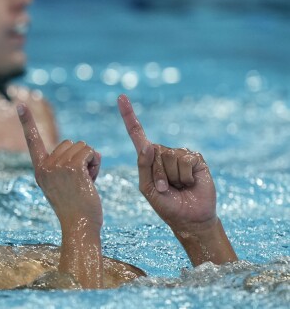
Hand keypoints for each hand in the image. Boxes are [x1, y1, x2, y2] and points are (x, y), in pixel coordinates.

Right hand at [18, 103, 103, 288]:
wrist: (79, 227)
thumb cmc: (76, 210)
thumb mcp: (62, 186)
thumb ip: (63, 166)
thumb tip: (78, 147)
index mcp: (40, 170)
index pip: (32, 141)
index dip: (27, 122)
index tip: (20, 104)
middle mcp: (46, 166)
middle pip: (69, 143)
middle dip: (80, 157)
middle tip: (80, 180)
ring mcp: (58, 166)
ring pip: (82, 146)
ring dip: (90, 161)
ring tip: (86, 182)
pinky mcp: (73, 167)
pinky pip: (90, 152)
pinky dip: (96, 163)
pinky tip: (92, 180)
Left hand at [117, 94, 215, 233]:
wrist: (190, 219)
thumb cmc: (166, 205)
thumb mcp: (147, 188)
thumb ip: (143, 167)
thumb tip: (148, 145)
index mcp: (148, 158)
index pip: (137, 133)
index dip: (129, 115)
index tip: (121, 97)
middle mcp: (163, 152)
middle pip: (154, 152)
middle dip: (158, 174)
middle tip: (166, 188)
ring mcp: (179, 154)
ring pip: (169, 157)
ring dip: (172, 177)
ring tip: (178, 187)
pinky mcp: (195, 158)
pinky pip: (184, 160)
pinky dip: (184, 176)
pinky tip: (189, 183)